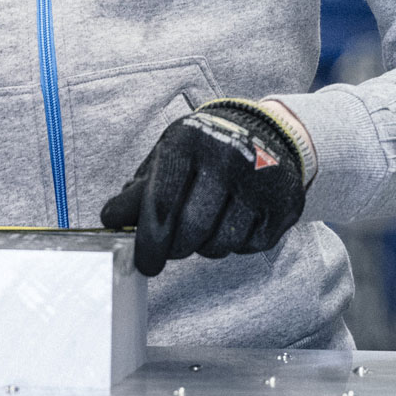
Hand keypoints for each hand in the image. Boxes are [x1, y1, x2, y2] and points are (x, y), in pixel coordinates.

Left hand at [99, 100, 306, 276]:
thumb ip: (139, 189)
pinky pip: (248, 246)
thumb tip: (111, 220)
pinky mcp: (284, 203)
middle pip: (190, 231)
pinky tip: (233, 220)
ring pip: (220, 245)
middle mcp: (228, 156)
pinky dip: (235, 243)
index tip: (143, 263)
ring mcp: (261, 180)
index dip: (148, 242)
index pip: (161, 204)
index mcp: (190, 141)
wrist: (264, 131)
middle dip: (174, 249)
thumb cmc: (205, 148)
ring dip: (204, 247)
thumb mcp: (168, 155)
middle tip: (170, 248)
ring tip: (204, 226)